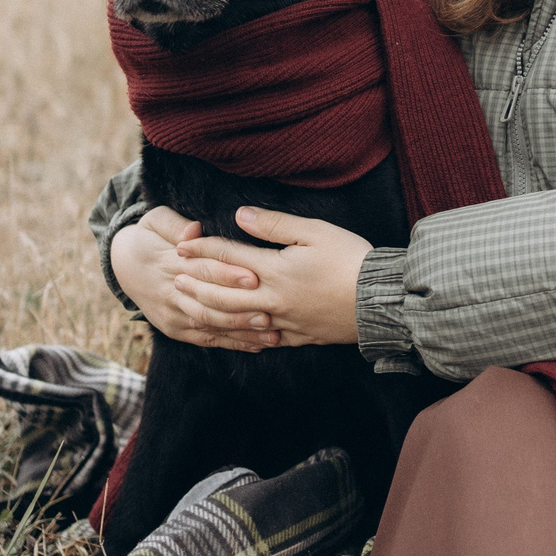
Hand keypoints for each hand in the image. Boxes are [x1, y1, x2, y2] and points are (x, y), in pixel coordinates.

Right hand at [109, 208, 277, 350]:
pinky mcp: (176, 330)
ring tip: (271, 334)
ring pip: (210, 326)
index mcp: (170, 263)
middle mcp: (171, 294)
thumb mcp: (155, 221)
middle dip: (240, 311)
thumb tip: (193, 229)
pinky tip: (257, 346)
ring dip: (241, 332)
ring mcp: (173, 316)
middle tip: (270, 315)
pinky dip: (232, 343)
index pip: (202, 270)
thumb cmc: (148, 237)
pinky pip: (206, 339)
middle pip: (209, 304)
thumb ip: (174, 224)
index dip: (227, 274)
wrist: (122, 265)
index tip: (253, 277)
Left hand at [175, 208, 369, 347]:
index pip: (228, 256)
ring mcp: (283, 322)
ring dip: (208, 312)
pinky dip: (238, 337)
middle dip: (196, 284)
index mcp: (275, 270)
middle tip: (175, 278)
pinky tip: (228, 334)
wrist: (380, 301)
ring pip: (234, 321)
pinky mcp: (297, 336)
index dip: (202, 249)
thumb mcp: (315, 231)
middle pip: (222, 293)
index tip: (182, 245)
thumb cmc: (351, 260)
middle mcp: (272, 299)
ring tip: (191, 305)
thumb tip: (239, 215)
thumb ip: (274, 225)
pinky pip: (259, 340)